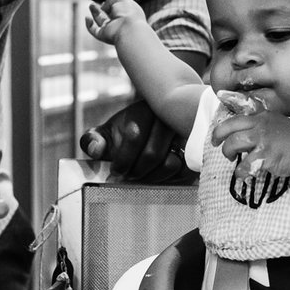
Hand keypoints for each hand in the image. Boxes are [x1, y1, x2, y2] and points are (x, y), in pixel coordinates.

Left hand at [80, 99, 195, 182]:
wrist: (160, 126)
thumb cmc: (127, 135)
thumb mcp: (107, 133)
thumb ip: (92, 140)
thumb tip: (96, 150)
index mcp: (146, 110)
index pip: (134, 135)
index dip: (122, 159)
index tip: (116, 171)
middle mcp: (170, 118)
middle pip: (152, 154)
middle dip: (135, 172)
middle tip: (128, 177)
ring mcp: (186, 134)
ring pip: (170, 164)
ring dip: (152, 178)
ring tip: (143, 177)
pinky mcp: (196, 152)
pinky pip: (183, 172)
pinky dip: (169, 180)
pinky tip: (158, 177)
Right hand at [84, 0, 145, 44]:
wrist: (128, 29)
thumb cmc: (127, 13)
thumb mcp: (120, 0)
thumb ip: (110, 0)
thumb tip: (103, 7)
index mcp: (128, 15)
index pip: (118, 10)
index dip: (110, 6)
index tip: (105, 3)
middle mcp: (120, 23)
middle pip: (108, 16)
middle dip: (100, 10)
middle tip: (92, 4)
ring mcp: (112, 30)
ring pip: (101, 22)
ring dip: (95, 14)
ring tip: (91, 5)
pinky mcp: (104, 36)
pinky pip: (94, 31)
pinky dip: (89, 25)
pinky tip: (87, 18)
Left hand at [213, 106, 289, 178]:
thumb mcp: (275, 122)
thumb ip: (259, 123)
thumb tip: (240, 129)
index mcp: (261, 117)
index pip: (235, 118)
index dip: (222, 127)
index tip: (217, 136)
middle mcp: (260, 126)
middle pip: (229, 129)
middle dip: (218, 138)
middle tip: (216, 145)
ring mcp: (262, 140)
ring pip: (233, 144)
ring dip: (228, 153)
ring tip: (232, 159)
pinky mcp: (265, 156)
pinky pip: (245, 165)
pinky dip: (240, 172)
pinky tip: (242, 175)